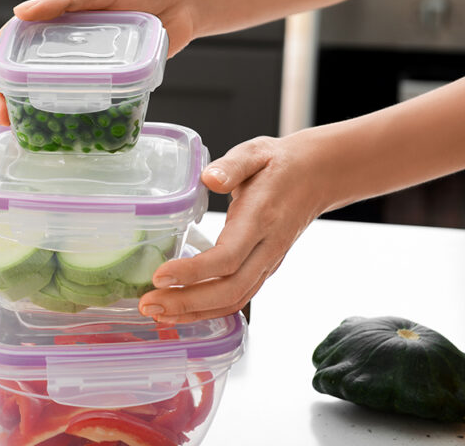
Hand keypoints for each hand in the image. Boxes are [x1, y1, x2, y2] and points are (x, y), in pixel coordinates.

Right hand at [0, 0, 191, 124]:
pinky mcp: (109, 80)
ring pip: (50, 91)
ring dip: (33, 112)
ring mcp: (86, 64)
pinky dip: (71, 117)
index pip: (11, 43)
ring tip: (27, 131)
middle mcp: (64, 44)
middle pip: (24, 73)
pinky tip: (64, 134)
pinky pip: (85, 100)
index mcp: (54, 18)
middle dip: (9, 96)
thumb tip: (21, 12)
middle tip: (7, 119)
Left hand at [138, 134, 327, 322]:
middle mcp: (266, 248)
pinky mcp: (262, 269)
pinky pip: (236, 297)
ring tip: (156, 312)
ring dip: (194, 312)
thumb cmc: (280, 164)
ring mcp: (267, 263)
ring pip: (234, 300)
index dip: (193, 272)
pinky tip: (180, 310)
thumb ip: (232, 165)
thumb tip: (210, 178)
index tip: (159, 275)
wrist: (316, 176)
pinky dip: (208, 310)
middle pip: (229, 289)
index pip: (228, 257)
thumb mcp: (255, 152)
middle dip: (187, 303)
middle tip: (148, 305)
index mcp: (260, 219)